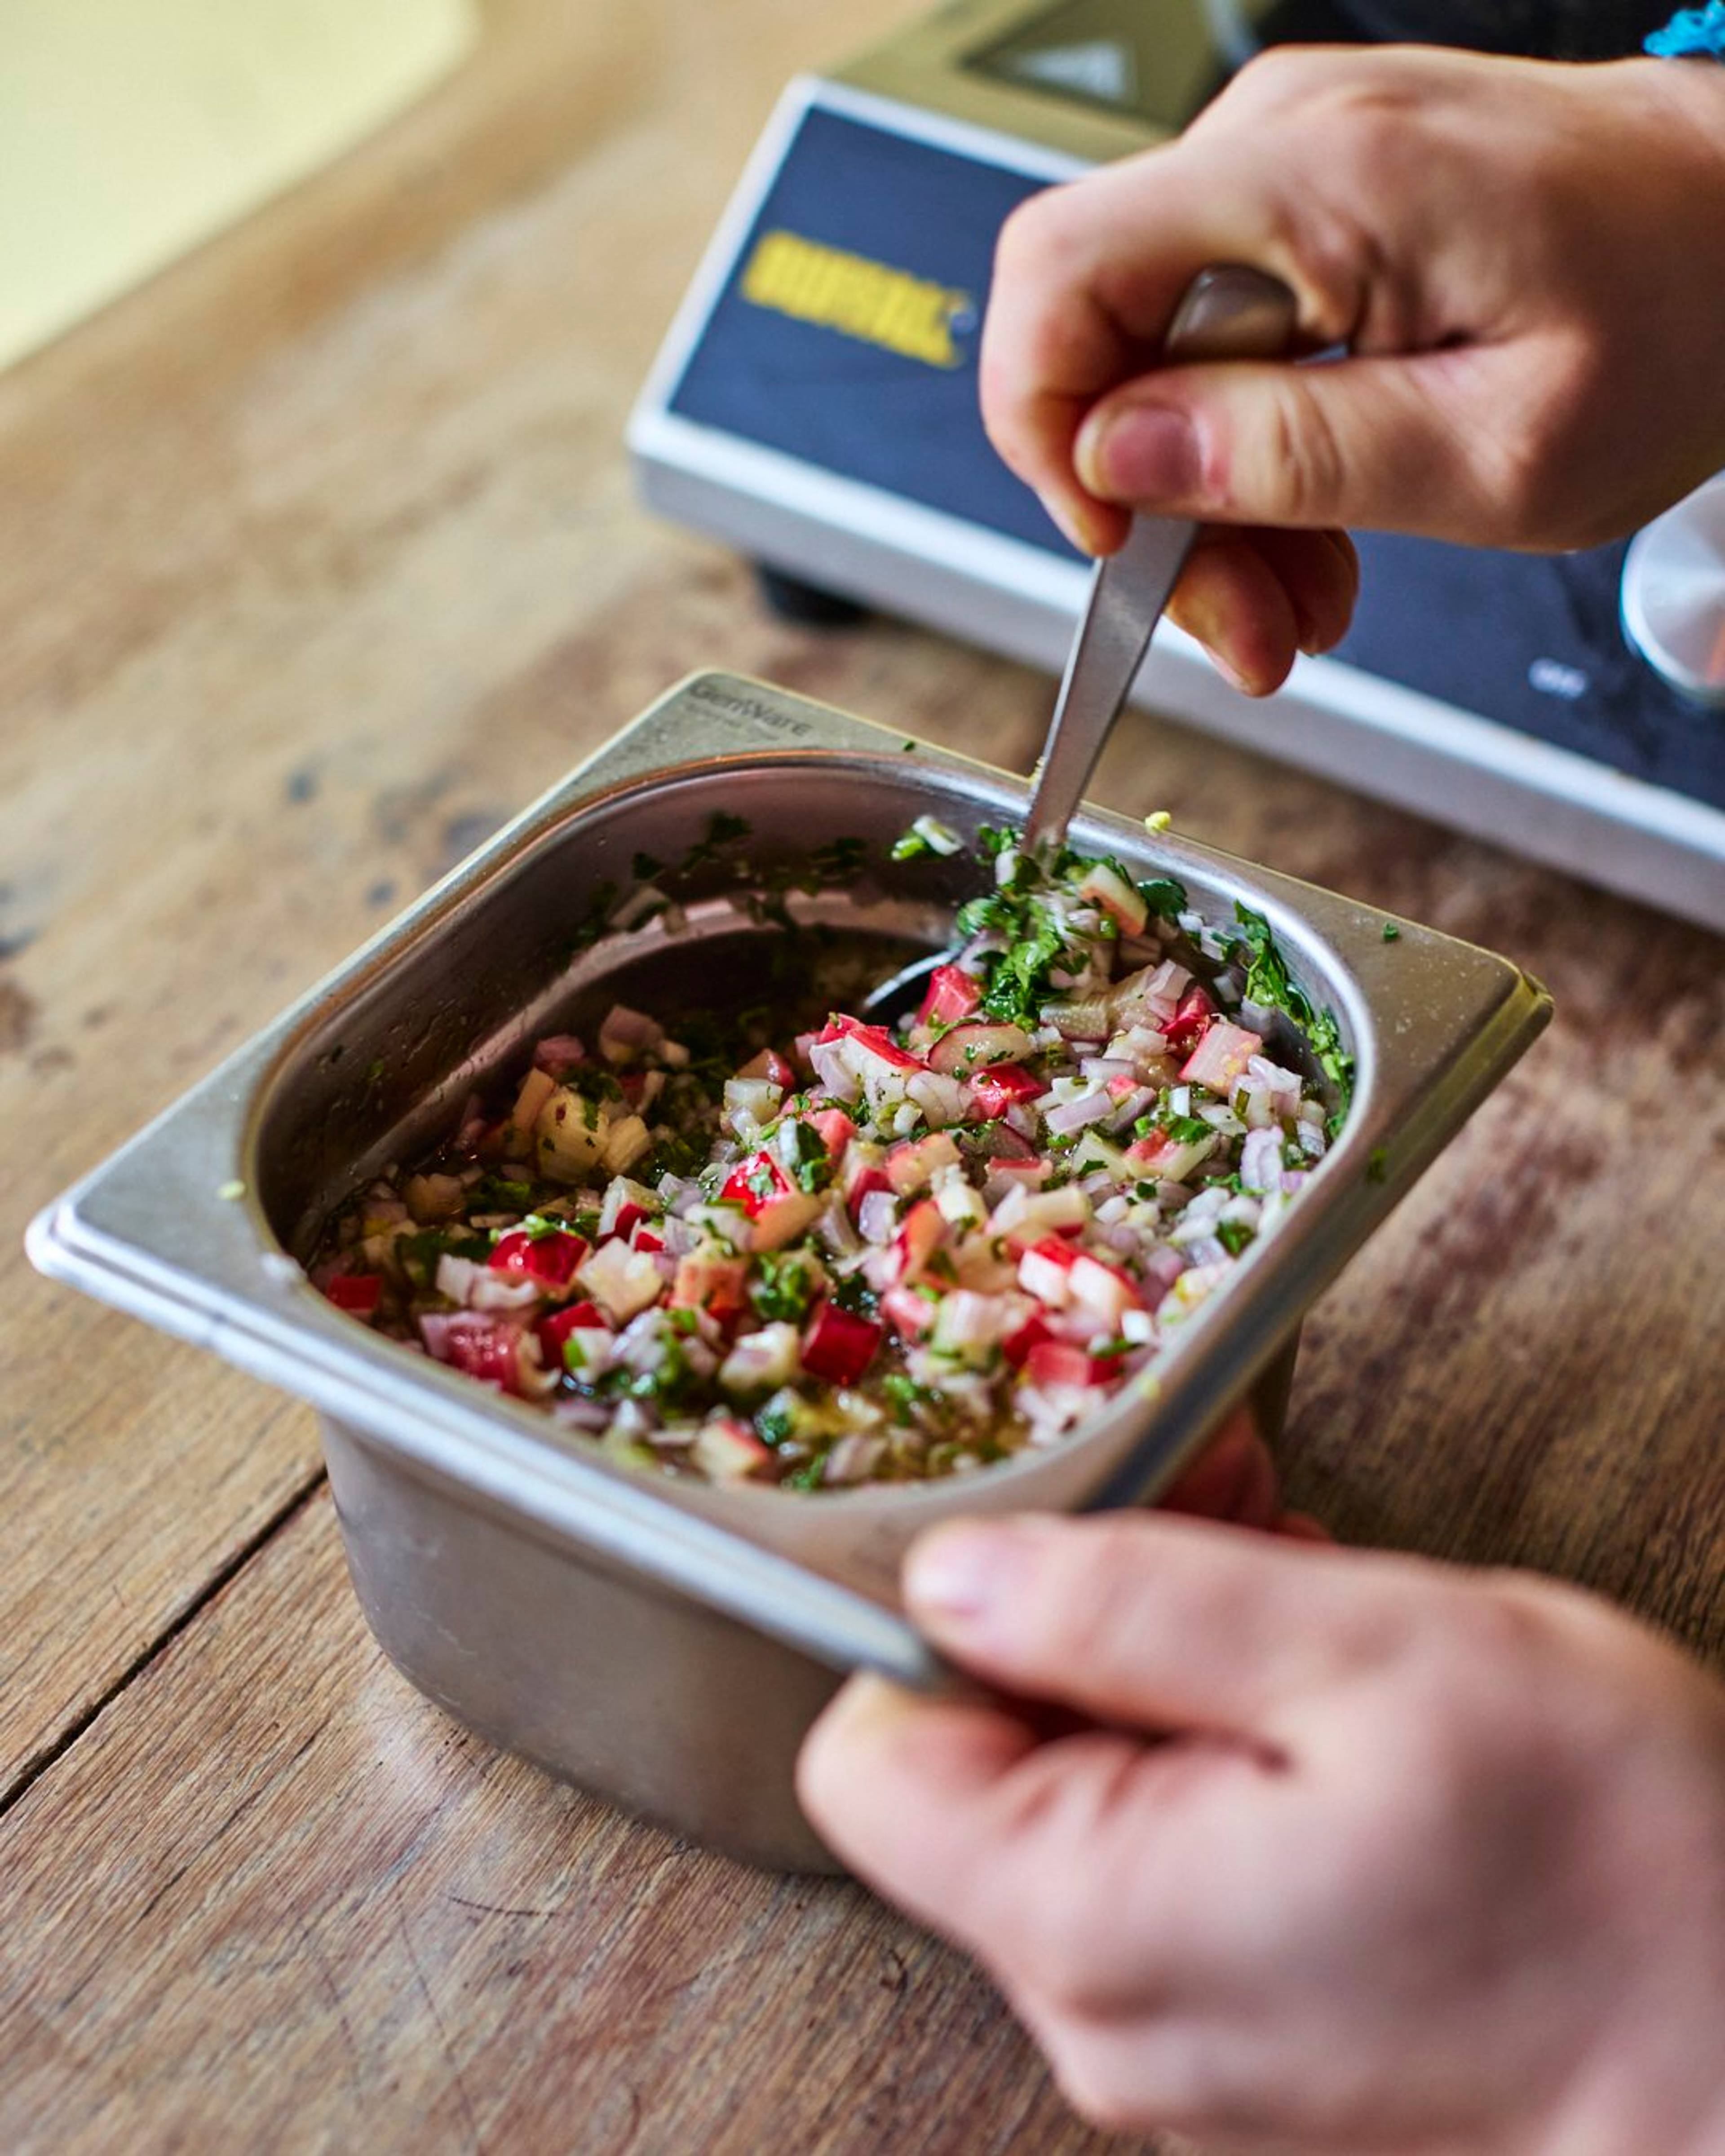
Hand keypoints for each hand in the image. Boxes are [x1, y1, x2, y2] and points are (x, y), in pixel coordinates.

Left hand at [798, 1513, 1724, 2153]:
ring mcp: (1165, 2036)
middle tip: (1226, 1533)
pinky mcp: (1235, 2029)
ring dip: (1165, 1675)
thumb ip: (1124, 1605)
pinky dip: (1217, 1756)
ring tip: (1301, 1609)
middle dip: (1081, 1625)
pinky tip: (1321, 1702)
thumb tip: (948, 1574)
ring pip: (1077, 1799)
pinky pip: (1160, 1858)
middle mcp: (1095, 2008)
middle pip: (978, 1764)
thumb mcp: (1361, 1653)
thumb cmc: (1604, 1853)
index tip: (1074, 1548)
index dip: (943, 1623)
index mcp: (1087, 1918)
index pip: (869, 1753)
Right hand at [980, 47, 1724, 692]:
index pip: (1057, 275)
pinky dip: (1249, 455)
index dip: (1047, 428)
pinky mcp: (1305, 205)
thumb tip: (1120, 458)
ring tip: (1300, 605)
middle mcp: (1279, 143)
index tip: (1120, 541)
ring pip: (1152, 360)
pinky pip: (1218, 344)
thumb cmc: (1681, 317)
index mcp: (1320, 179)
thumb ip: (1296, 457)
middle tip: (1239, 629)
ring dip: (1207, 506)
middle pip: (1095, 336)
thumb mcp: (1498, 448)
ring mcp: (1286, 166)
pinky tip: (1317, 534)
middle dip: (1147, 510)